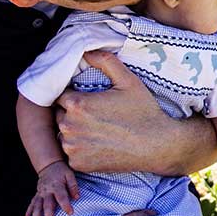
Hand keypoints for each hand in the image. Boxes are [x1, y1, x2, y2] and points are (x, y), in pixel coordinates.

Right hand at [25, 161, 79, 215]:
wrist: (49, 165)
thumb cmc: (62, 171)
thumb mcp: (70, 175)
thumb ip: (73, 186)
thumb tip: (77, 197)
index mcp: (57, 186)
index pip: (61, 197)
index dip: (66, 205)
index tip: (70, 213)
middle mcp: (47, 191)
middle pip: (47, 205)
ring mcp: (40, 193)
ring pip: (37, 206)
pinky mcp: (36, 194)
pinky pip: (31, 203)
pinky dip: (28, 211)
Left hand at [54, 51, 170, 172]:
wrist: (156, 145)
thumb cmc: (143, 111)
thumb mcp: (128, 81)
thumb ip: (105, 62)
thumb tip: (87, 52)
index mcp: (77, 104)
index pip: (61, 96)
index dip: (76, 96)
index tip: (91, 100)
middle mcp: (68, 126)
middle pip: (60, 115)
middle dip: (74, 113)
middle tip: (99, 115)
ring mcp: (72, 147)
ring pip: (64, 134)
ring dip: (76, 131)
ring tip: (100, 130)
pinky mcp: (78, 164)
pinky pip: (72, 153)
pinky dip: (81, 149)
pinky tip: (101, 144)